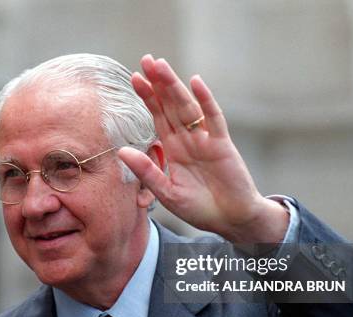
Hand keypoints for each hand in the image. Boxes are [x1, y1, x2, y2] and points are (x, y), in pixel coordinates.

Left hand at [118, 55, 288, 242]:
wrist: (230, 220)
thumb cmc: (199, 208)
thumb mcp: (167, 193)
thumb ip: (147, 171)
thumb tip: (122, 151)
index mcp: (173, 149)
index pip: (158, 117)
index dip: (147, 98)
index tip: (134, 78)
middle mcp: (187, 139)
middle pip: (170, 105)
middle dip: (158, 83)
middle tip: (146, 60)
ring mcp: (205, 139)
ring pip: (187, 107)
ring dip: (174, 86)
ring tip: (161, 66)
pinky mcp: (222, 144)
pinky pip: (213, 118)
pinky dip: (205, 100)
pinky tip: (195, 83)